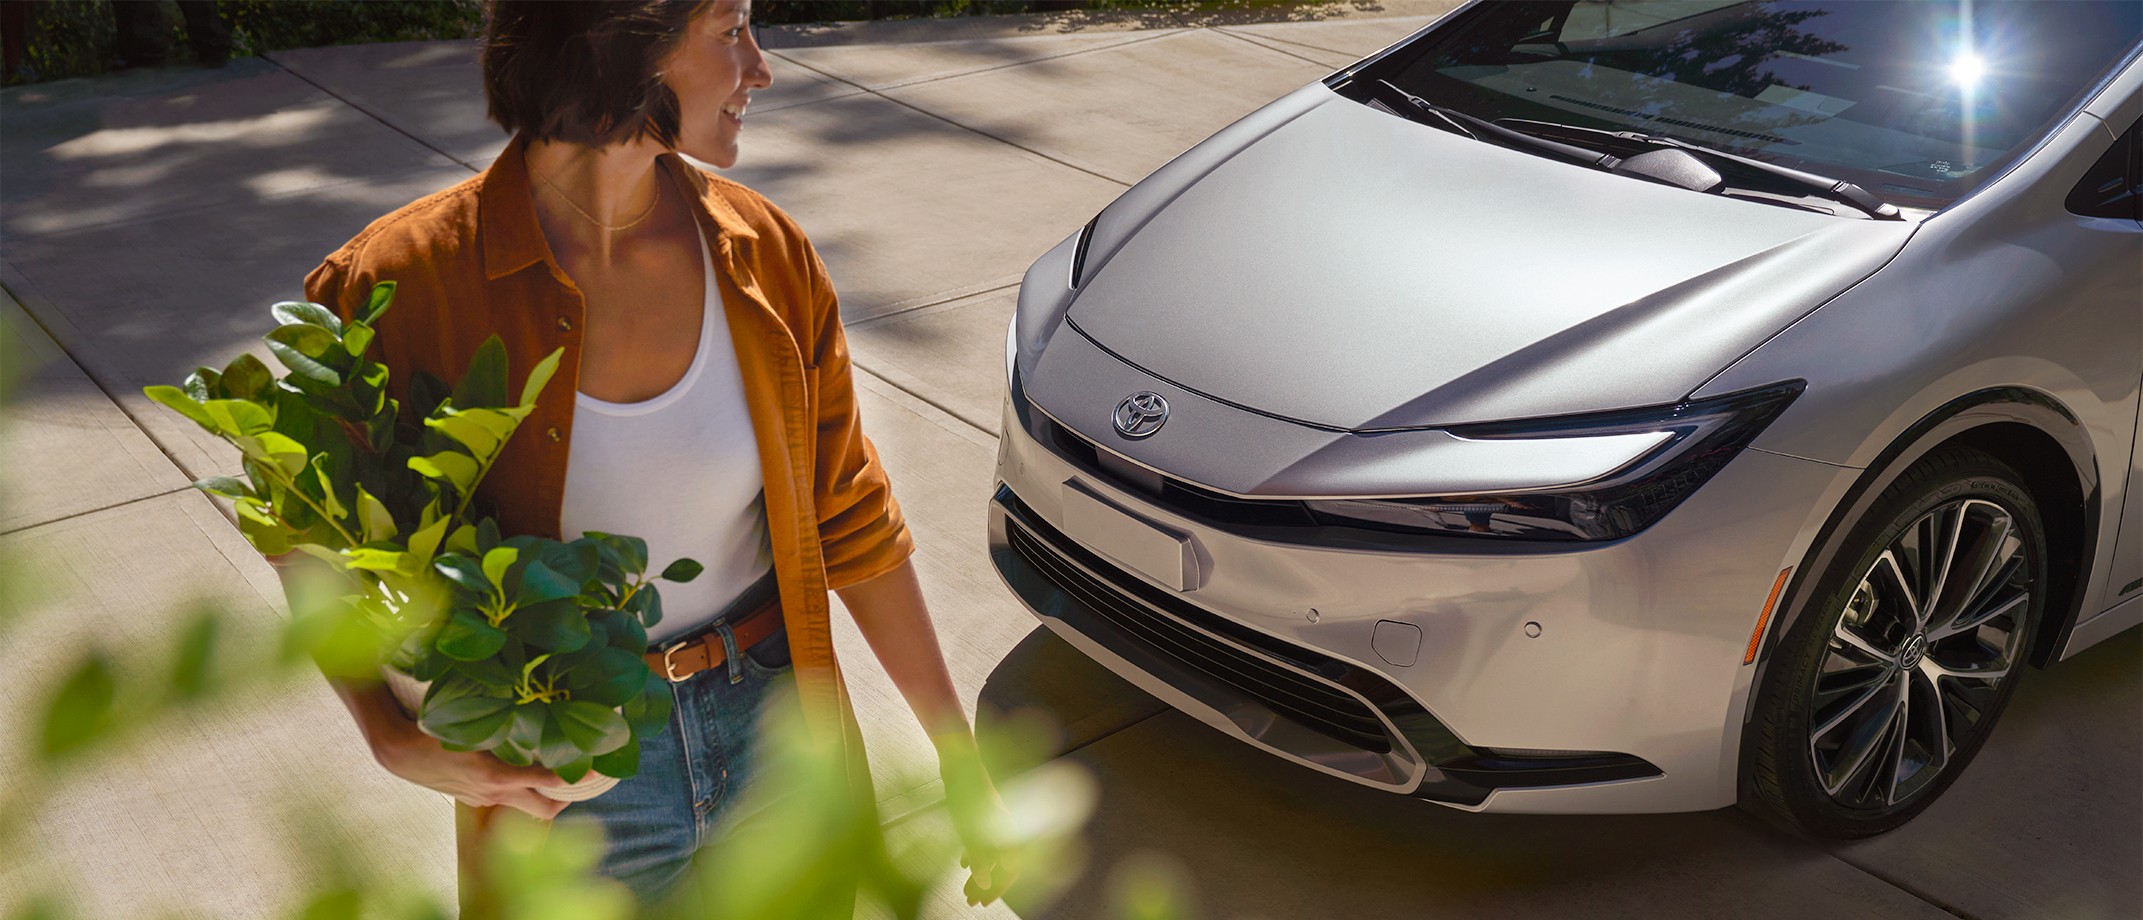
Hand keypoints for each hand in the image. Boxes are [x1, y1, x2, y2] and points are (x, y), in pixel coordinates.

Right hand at [372, 716, 568, 819]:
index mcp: (499, 777)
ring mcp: (483, 800)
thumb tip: (538, 719)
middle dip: (565, 800)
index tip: (596, 773)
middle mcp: (495, 795)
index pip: (549, 783)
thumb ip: (507, 730)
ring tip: (555, 774)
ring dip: (541, 795)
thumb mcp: (474, 728)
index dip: (576, 779)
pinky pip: (503, 799)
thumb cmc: (435, 732)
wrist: (399, 751)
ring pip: (523, 807)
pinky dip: (517, 791)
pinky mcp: (471, 799)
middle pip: (544, 811)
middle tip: (578, 779)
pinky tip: (518, 772)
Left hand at [938, 737, 1018, 905]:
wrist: (959, 761)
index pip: (1010, 870)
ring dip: (980, 874)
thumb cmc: (967, 792)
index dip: (997, 888)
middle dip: (987, 885)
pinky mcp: (981, 814)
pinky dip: (974, 855)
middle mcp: (1005, 828)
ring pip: (991, 854)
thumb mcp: (970, 829)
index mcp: (1009, 833)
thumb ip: (981, 856)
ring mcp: (993, 821)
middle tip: (971, 901)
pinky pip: (982, 841)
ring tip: (965, 890)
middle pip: (1001, 865)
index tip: (983, 902)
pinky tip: (962, 863)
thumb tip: (984, 880)